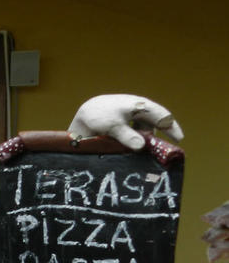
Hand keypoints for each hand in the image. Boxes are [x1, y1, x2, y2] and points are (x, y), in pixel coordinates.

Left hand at [68, 94, 182, 150]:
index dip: (172, 127)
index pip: (162, 116)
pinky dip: (135, 145)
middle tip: (161, 155)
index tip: (179, 139)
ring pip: (144, 134)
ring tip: (142, 156)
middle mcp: (139, 113)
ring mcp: (133, 121)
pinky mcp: (126, 130)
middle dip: (157, 140)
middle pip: (154, 127)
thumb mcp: (113, 125)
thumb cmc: (100, 115)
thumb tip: (141, 147)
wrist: (84, 114)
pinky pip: (135, 138)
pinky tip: (132, 153)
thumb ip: (126, 136)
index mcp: (140, 106)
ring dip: (144, 144)